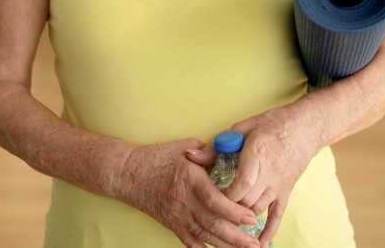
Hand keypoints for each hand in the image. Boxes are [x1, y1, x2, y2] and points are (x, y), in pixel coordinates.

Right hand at [119, 139, 261, 247]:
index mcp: (190, 180)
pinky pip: (189, 241)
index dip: (234, 211)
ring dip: (226, 245)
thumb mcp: (185, 146)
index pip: (214, 201)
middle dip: (237, 236)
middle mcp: (184, 201)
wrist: (128, 173)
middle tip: (256, 243)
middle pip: (213, 223)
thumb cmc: (157, 157)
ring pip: (204, 235)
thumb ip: (208, 153)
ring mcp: (177, 216)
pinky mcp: (171, 224)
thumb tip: (228, 157)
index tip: (251, 217)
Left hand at [188, 109, 321, 245]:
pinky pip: (278, 215)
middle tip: (211, 213)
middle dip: (228, 210)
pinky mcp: (286, 191)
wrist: (307, 126)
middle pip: (246, 202)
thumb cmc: (274, 123)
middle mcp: (269, 174)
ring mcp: (279, 185)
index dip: (224, 196)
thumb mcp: (244, 127)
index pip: (241, 185)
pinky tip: (259, 243)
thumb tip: (192, 156)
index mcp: (257, 155)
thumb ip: (218, 145)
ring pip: (257, 210)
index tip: (210, 198)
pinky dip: (269, 231)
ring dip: (242, 219)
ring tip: (226, 226)